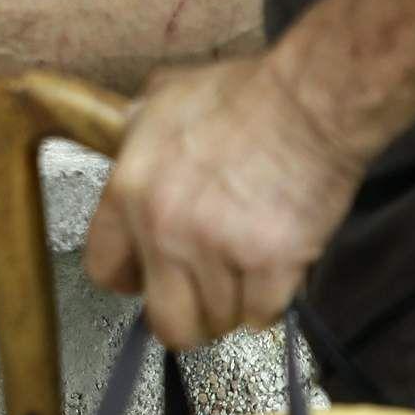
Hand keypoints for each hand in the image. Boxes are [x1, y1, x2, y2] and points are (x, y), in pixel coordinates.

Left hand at [83, 50, 365, 350]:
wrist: (309, 100)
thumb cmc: (245, 94)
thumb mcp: (166, 97)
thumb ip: (137, 131)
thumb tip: (126, 140)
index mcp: (130, 189)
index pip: (104, 268)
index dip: (131, 277)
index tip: (149, 276)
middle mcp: (165, 228)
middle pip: (165, 321)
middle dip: (186, 317)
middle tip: (203, 296)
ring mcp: (217, 250)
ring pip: (218, 320)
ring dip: (234, 303)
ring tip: (247, 268)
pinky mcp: (270, 266)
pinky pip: (261, 315)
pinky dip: (270, 301)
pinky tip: (275, 269)